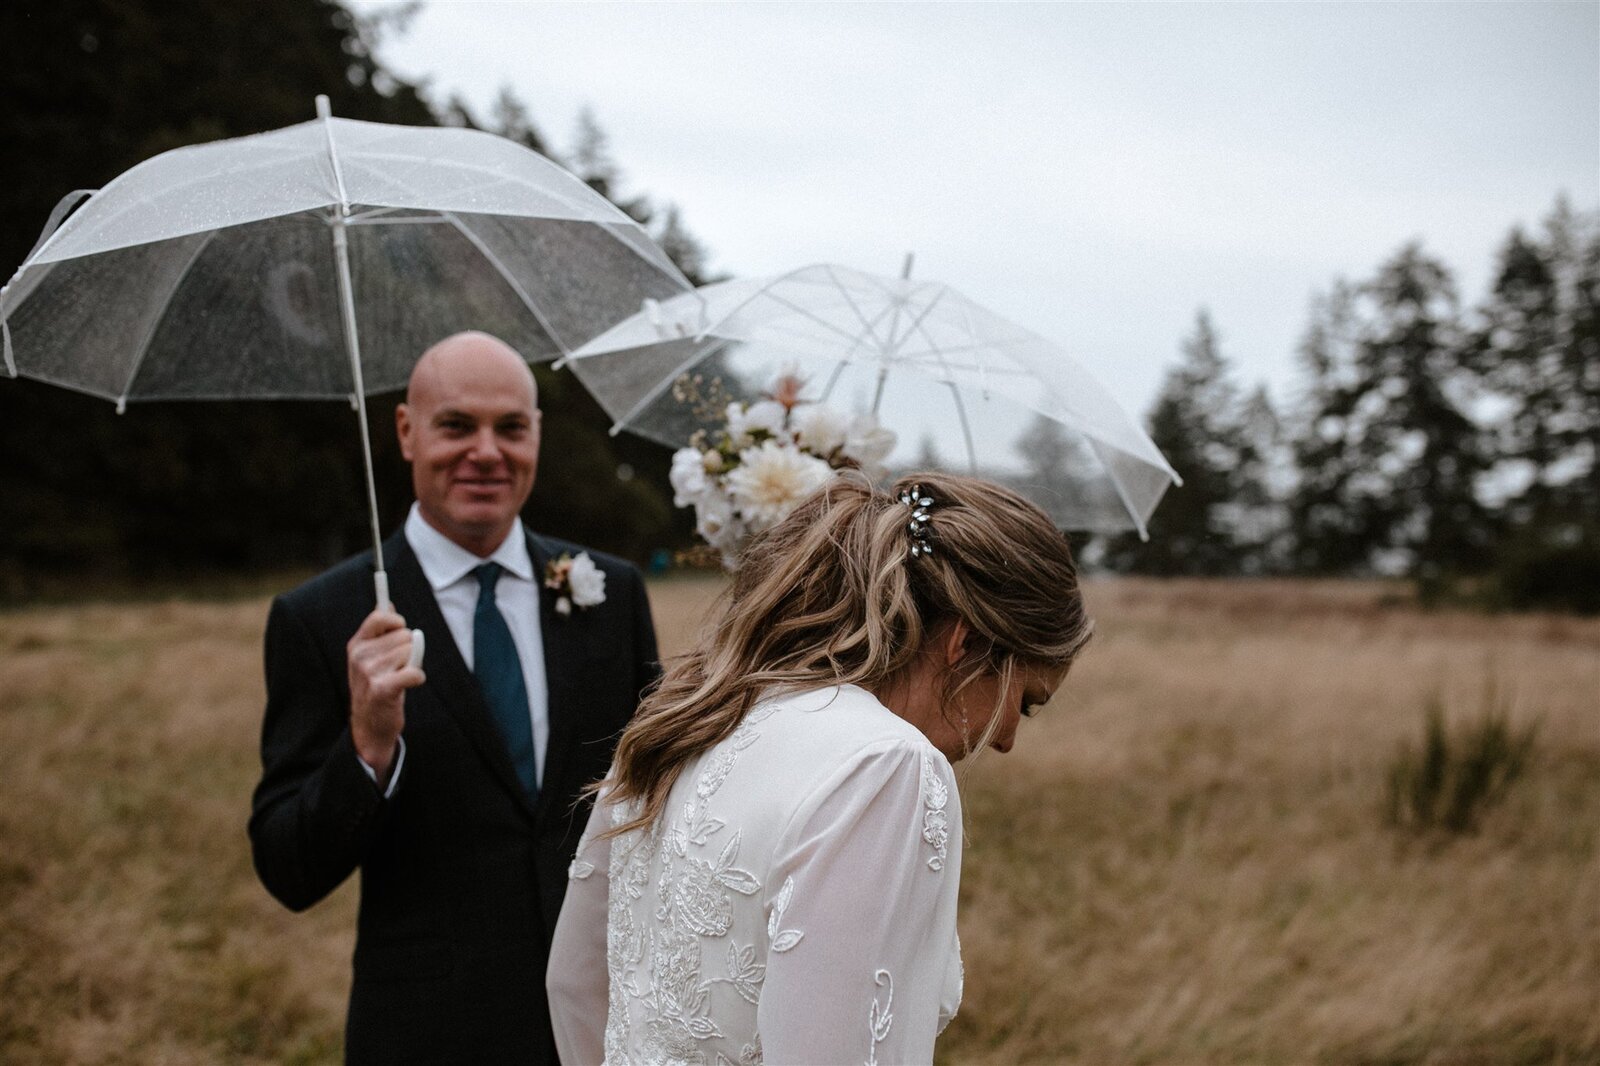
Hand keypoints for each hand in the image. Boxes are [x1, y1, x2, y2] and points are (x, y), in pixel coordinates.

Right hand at [347, 608, 424, 781]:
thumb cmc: (376, 686)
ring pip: (412, 652)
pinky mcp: (383, 689)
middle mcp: (360, 656)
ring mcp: (369, 673)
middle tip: (398, 668)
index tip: (401, 629)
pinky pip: (414, 672)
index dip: (397, 621)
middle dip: (410, 650)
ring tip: (399, 680)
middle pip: (405, 635)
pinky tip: (409, 686)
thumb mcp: (371, 657)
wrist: (370, 726)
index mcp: (357, 645)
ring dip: (413, 665)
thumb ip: (379, 631)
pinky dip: (418, 677)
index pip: (380, 617)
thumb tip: (388, 603)